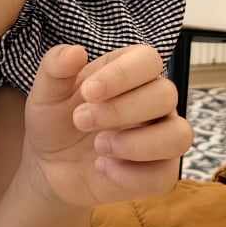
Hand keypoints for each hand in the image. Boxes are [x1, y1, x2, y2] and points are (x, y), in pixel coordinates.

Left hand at [21, 44, 190, 208]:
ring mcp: (161, 137)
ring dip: (137, 143)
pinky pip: (164, 174)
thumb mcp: (46, 94)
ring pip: (179, 135)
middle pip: (166, 94)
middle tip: (80, 120)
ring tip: (99, 146)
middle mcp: (154, 101)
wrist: (50, 167)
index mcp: (130, 72)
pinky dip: (131, 175)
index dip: (123, 74)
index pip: (148, 60)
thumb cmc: (56, 121)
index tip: (88, 92)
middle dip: (121, 110)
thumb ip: (55, 68)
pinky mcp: (159, 173)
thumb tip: (76, 51)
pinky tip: (102, 168)